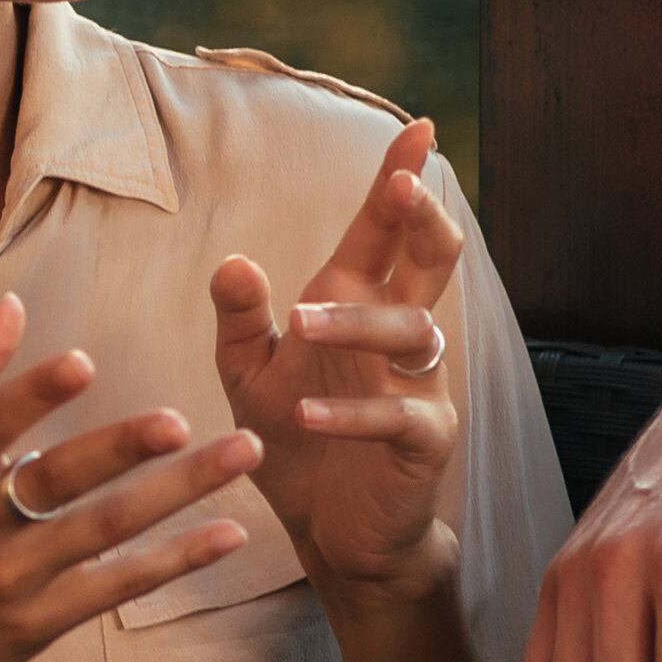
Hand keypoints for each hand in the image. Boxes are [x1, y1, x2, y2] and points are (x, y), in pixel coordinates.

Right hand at [0, 295, 266, 661]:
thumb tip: (14, 304)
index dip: (33, 394)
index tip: (82, 362)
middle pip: (56, 480)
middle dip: (121, 448)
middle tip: (181, 420)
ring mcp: (8, 579)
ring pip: (103, 531)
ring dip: (178, 493)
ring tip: (241, 453)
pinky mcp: (36, 625)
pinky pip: (115, 588)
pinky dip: (173, 562)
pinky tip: (226, 536)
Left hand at [215, 112, 472, 612]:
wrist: (332, 533)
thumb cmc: (298, 442)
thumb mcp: (250, 377)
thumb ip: (239, 321)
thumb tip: (233, 263)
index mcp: (354, 304)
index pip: (382, 233)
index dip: (399, 180)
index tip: (416, 128)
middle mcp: (394, 336)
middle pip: (428, 262)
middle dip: (421, 220)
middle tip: (404, 186)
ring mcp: (416, 387)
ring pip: (412, 332)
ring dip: (359, 322)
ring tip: (302, 322)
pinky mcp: (421, 442)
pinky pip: (399, 416)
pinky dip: (354, 412)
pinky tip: (310, 411)